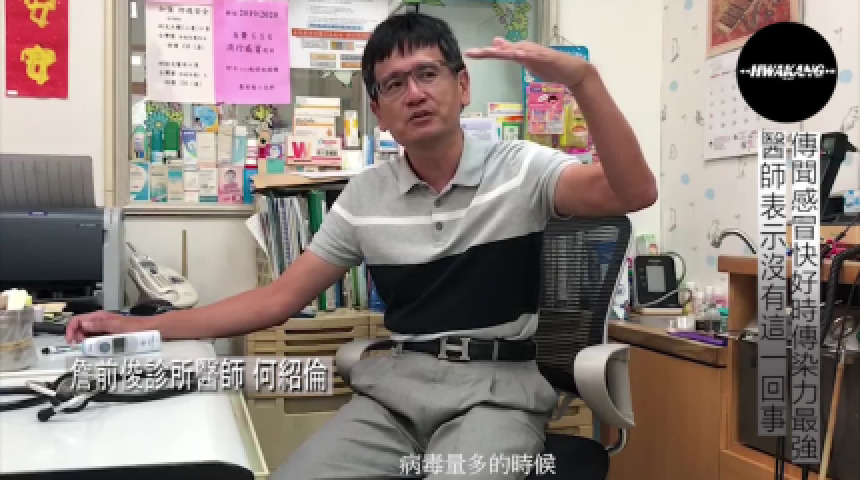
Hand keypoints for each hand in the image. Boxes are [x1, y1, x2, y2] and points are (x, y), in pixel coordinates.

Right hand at [65, 310, 145, 343]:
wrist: (150, 330)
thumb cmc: (136, 327)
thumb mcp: (116, 326)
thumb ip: (99, 325)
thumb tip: (83, 324)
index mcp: (99, 317)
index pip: (77, 320)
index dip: (70, 330)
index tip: (70, 341)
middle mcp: (100, 321)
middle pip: (80, 328)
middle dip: (77, 338)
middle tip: (81, 347)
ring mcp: (104, 328)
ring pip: (87, 335)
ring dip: (85, 342)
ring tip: (89, 349)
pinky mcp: (108, 335)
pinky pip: (96, 339)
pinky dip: (94, 344)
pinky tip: (97, 349)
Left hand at [465, 37, 591, 88]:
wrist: (572, 71)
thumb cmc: (550, 67)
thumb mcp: (527, 62)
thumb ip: (513, 54)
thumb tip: (497, 45)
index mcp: (520, 52)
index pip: (499, 53)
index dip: (484, 53)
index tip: (469, 54)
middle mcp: (526, 49)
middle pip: (504, 51)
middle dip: (488, 52)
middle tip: (472, 52)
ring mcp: (536, 52)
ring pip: (517, 51)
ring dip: (504, 51)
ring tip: (489, 51)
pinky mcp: (547, 57)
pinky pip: (535, 55)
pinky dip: (526, 54)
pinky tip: (518, 53)